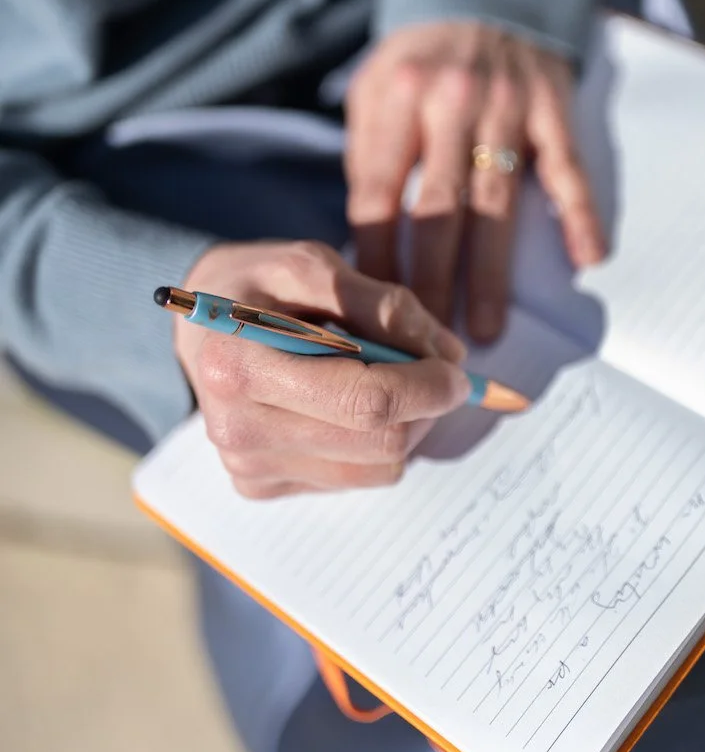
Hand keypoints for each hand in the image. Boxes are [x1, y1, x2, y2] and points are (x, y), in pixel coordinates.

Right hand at [175, 239, 469, 498]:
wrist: (199, 328)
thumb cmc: (257, 286)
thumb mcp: (312, 264)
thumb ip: (382, 304)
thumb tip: (446, 355)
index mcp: (241, 366)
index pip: (364, 401)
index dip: (427, 387)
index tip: (457, 369)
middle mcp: (238, 430)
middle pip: (380, 442)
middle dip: (426, 406)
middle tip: (435, 369)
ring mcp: (248, 467)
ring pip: (378, 468)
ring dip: (408, 425)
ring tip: (390, 378)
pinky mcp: (260, 487)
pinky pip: (356, 478)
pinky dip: (375, 443)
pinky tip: (351, 405)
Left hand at [345, 21, 605, 344]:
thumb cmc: (420, 58)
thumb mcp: (373, 88)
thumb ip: (369, 156)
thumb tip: (365, 242)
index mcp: (396, 98)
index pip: (378, 192)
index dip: (375, 255)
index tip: (372, 309)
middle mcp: (451, 101)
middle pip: (438, 209)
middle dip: (431, 280)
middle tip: (427, 342)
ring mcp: (508, 104)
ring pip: (496, 203)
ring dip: (490, 272)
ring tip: (484, 328)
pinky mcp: (554, 106)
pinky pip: (568, 169)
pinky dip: (579, 214)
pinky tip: (588, 258)